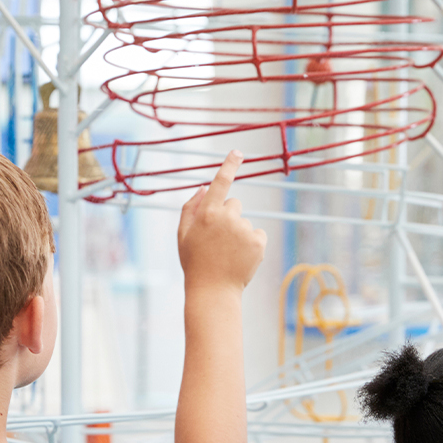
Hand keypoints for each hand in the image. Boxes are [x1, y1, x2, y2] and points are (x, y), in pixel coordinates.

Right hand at [177, 150, 266, 291]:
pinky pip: (257, 233)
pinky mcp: (258, 242)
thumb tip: (204, 187)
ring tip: (228, 253)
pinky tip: (240, 256)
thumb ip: (191, 207)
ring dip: (239, 233)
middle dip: (228, 216)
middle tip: (218, 239)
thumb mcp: (183, 234)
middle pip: (234, 204)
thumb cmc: (195, 262)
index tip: (238, 151)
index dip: (229, 165)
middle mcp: (227, 218)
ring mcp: (244, 229)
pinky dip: (252, 243)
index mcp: (207, 213)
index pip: (221, 182)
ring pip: (245, 221)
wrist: (213, 291)